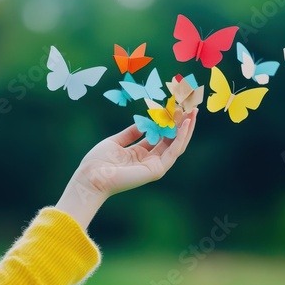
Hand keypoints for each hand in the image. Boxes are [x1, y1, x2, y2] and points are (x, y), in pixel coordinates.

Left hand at [56, 109, 197, 228]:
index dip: (168, 122)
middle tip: (190, 107)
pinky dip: (181, 137)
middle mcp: (150, 160)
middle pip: (171, 140)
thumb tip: (143, 122)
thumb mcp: (115, 141)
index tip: (175, 107)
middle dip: (181, 124)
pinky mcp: (157, 170)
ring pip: (177, 145)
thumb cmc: (98, 161)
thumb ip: (131, 133)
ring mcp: (155, 166)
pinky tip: (186, 123)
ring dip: (186, 128)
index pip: (160, 136)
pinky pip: (173, 151)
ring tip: (193, 112)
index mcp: (140, 154)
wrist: (91, 176)